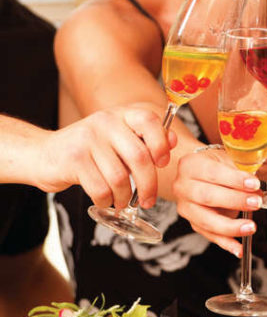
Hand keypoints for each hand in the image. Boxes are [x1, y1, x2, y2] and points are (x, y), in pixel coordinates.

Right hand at [37, 106, 175, 208]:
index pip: (150, 120)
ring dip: (125, 197)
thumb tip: (173, 140)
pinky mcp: (74, 159)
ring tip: (123, 202)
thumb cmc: (90, 150)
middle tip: (148, 200)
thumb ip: (145, 140)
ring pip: (120, 177)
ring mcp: (88, 139)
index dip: (162, 143)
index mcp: (121, 114)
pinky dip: (107, 200)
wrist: (43, 154)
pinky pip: (101, 188)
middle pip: (140, 157)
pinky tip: (106, 200)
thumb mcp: (118, 139)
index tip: (163, 163)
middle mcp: (105, 122)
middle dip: (149, 185)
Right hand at [173, 148, 261, 257]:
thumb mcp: (228, 158)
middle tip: (255, 203)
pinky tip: (239, 248)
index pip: (213, 172)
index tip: (254, 184)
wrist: (200, 175)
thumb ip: (242, 170)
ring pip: (206, 221)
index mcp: (191, 165)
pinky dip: (226, 243)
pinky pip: (210, 235)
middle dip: (234, 201)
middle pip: (206, 197)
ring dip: (231, 226)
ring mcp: (186, 207)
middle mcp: (183, 186)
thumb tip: (256, 187)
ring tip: (250, 227)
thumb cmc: (216, 165)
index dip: (234, 180)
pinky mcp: (193, 223)